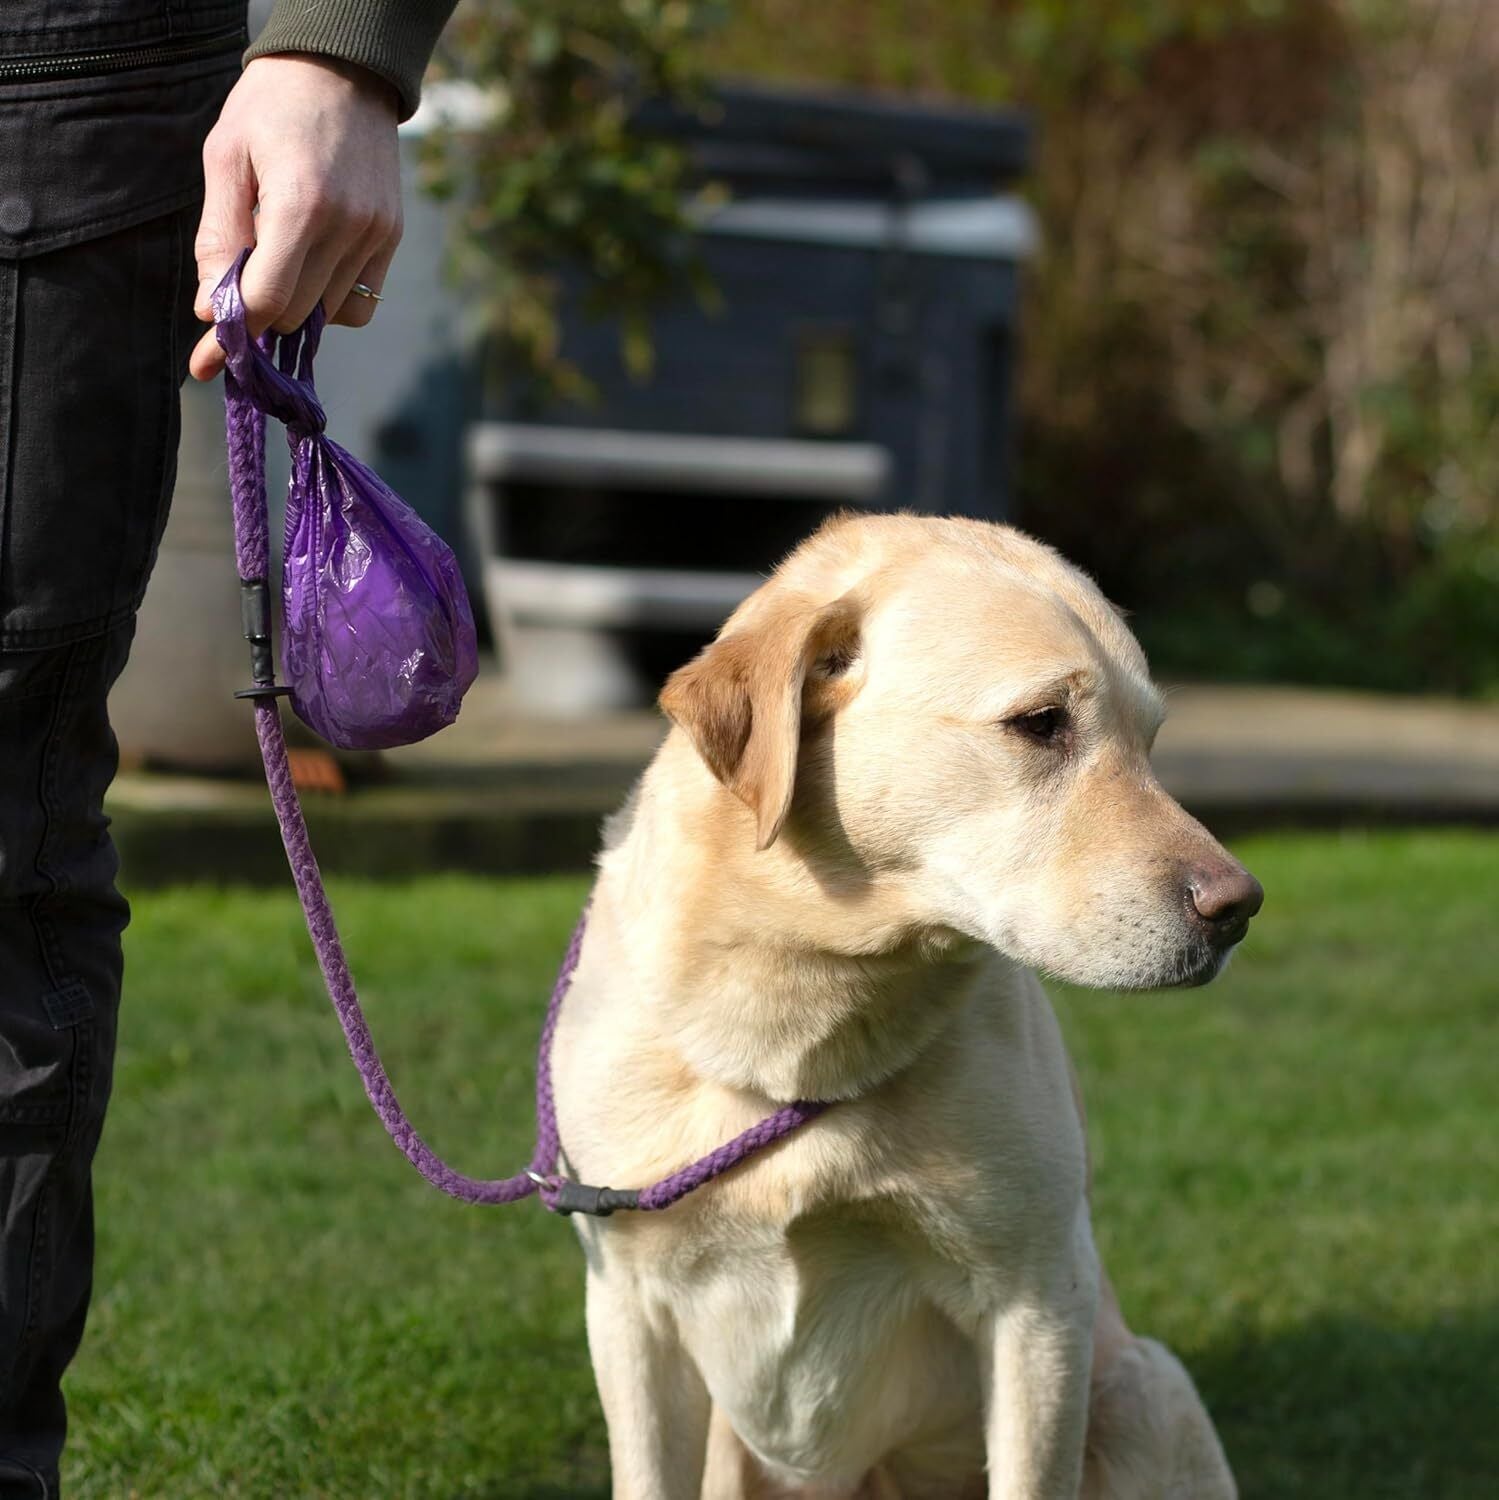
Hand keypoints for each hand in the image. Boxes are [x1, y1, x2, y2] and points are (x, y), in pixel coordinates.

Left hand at [189, 54, 402, 380]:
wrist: (343, 69)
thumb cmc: (272, 106)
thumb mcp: (227, 158)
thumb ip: (219, 237)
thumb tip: (212, 309)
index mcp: (301, 205)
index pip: (267, 298)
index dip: (232, 333)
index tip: (206, 360)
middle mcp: (347, 228)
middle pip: (294, 313)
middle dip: (257, 319)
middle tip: (230, 310)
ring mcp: (375, 237)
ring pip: (326, 315)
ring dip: (292, 306)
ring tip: (274, 268)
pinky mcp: (390, 239)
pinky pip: (359, 305)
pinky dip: (328, 303)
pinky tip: (310, 271)